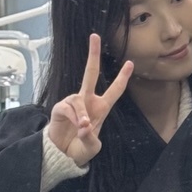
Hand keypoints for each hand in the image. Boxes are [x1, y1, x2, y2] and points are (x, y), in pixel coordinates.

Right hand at [47, 33, 133, 166]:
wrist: (62, 155)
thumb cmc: (80, 148)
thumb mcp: (92, 146)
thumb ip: (90, 137)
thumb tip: (84, 124)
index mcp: (101, 108)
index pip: (114, 90)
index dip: (122, 77)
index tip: (130, 63)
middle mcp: (87, 101)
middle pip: (90, 73)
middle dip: (93, 54)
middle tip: (95, 36)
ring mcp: (73, 103)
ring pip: (79, 100)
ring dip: (81, 114)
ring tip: (82, 128)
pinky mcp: (60, 108)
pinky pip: (68, 107)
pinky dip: (73, 117)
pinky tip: (73, 126)